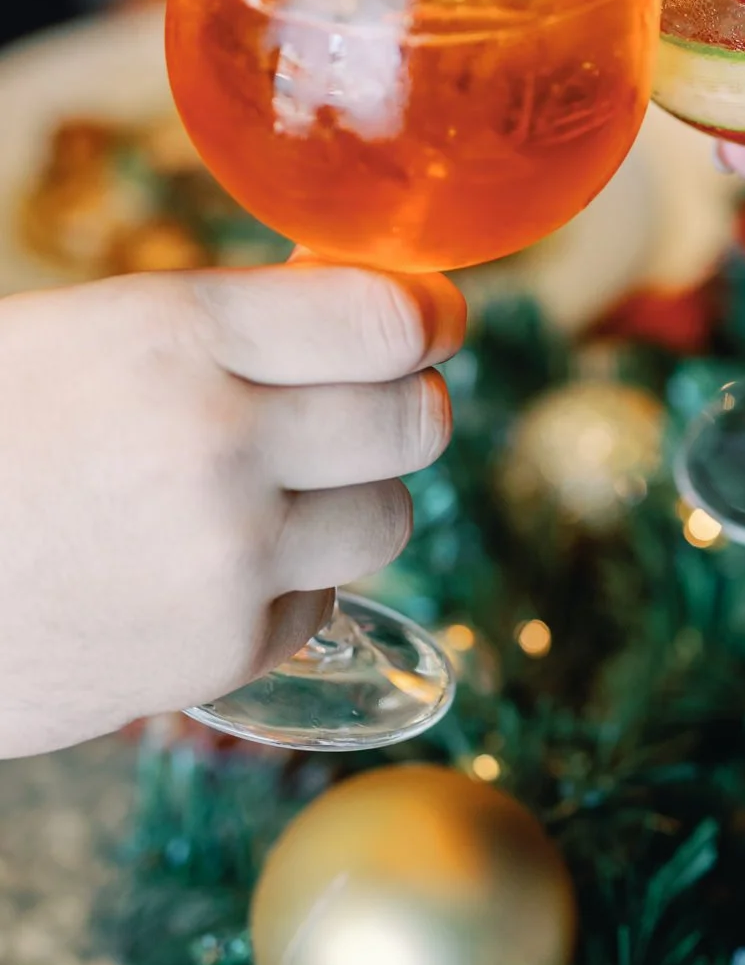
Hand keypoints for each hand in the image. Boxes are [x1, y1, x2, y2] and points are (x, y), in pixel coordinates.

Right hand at [0, 261, 463, 757]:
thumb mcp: (90, 333)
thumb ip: (229, 325)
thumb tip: (373, 311)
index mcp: (180, 333)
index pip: (390, 317)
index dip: (432, 316)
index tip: (433, 321)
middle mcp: (221, 441)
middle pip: (416, 420)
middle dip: (404, 405)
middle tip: (369, 403)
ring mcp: (226, 556)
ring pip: (388, 517)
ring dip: (351, 499)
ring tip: (273, 490)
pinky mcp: (216, 653)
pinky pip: (319, 601)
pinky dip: (289, 584)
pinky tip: (212, 565)